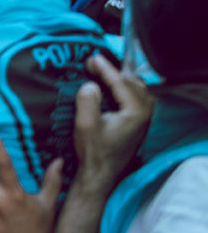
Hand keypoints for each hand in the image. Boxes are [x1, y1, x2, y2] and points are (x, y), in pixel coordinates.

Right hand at [72, 55, 153, 189]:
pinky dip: (124, 89)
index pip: (120, 82)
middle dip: (113, 72)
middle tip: (93, 64)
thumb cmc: (94, 151)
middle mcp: (146, 113)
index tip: (92, 58)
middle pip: (132, 83)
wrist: (101, 175)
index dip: (105, 68)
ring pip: (136, 90)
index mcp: (136, 111)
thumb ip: (88, 100)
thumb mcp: (85, 124)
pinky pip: (135, 98)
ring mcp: (145, 119)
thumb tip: (91, 84)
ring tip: (101, 74)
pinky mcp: (140, 123)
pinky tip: (111, 89)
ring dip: (119, 80)